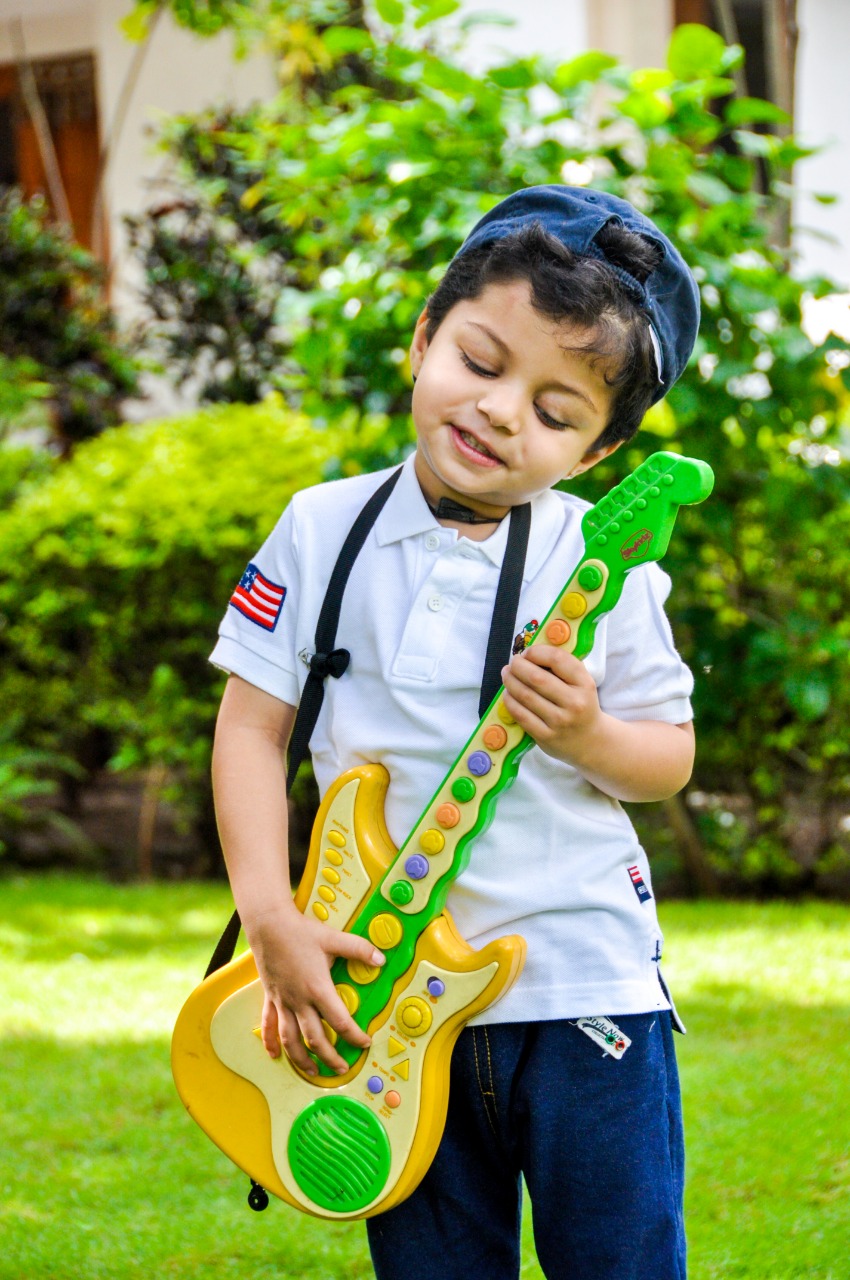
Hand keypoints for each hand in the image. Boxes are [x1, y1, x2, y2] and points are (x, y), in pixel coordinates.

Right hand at [246, 903, 385, 1075]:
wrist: (268, 924)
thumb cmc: (300, 931)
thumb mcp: (333, 938)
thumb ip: (359, 950)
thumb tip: (382, 959)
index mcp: (318, 988)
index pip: (340, 1021)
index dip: (354, 1036)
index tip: (364, 1043)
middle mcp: (299, 1000)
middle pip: (315, 1039)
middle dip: (330, 1058)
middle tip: (342, 1068)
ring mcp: (283, 1001)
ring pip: (290, 1040)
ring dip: (301, 1059)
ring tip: (312, 1072)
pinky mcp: (270, 997)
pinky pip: (268, 1025)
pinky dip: (270, 1042)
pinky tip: (273, 1055)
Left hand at [501, 644, 602, 766]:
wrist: (591, 741)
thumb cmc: (581, 705)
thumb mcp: (581, 683)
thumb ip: (561, 668)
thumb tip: (528, 654)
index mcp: (585, 684)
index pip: (557, 659)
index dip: (536, 652)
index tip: (527, 653)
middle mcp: (574, 703)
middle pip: (537, 678)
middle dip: (518, 666)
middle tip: (512, 663)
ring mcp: (560, 722)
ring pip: (526, 696)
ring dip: (510, 682)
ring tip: (507, 675)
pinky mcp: (546, 737)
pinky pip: (521, 715)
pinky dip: (510, 701)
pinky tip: (508, 694)